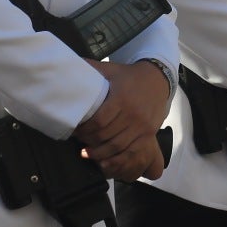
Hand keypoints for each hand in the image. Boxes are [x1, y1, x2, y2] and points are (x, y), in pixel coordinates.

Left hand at [79, 59, 172, 179]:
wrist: (158, 79)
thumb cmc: (128, 76)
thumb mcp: (110, 69)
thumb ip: (90, 68)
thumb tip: (68, 65)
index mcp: (121, 98)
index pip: (98, 121)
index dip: (84, 129)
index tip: (74, 130)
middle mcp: (133, 114)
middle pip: (106, 136)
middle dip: (88, 142)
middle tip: (78, 141)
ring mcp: (142, 126)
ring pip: (117, 147)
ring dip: (99, 154)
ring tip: (87, 153)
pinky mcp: (148, 134)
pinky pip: (131, 153)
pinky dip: (116, 161)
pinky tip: (104, 161)